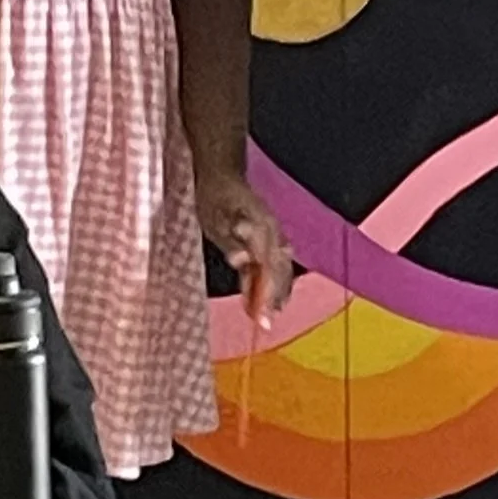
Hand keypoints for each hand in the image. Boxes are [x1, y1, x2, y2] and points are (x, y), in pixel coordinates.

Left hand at [197, 171, 294, 325]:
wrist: (222, 175)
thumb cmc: (215, 199)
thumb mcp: (215, 219)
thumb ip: (230, 241)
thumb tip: (241, 260)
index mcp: (260, 229)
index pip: (269, 268)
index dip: (268, 294)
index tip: (263, 317)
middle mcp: (273, 233)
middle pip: (280, 271)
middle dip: (275, 298)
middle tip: (266, 323)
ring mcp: (274, 235)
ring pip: (282, 268)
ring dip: (278, 292)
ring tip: (269, 315)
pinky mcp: (270, 238)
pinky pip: (277, 263)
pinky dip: (273, 281)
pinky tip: (266, 297)